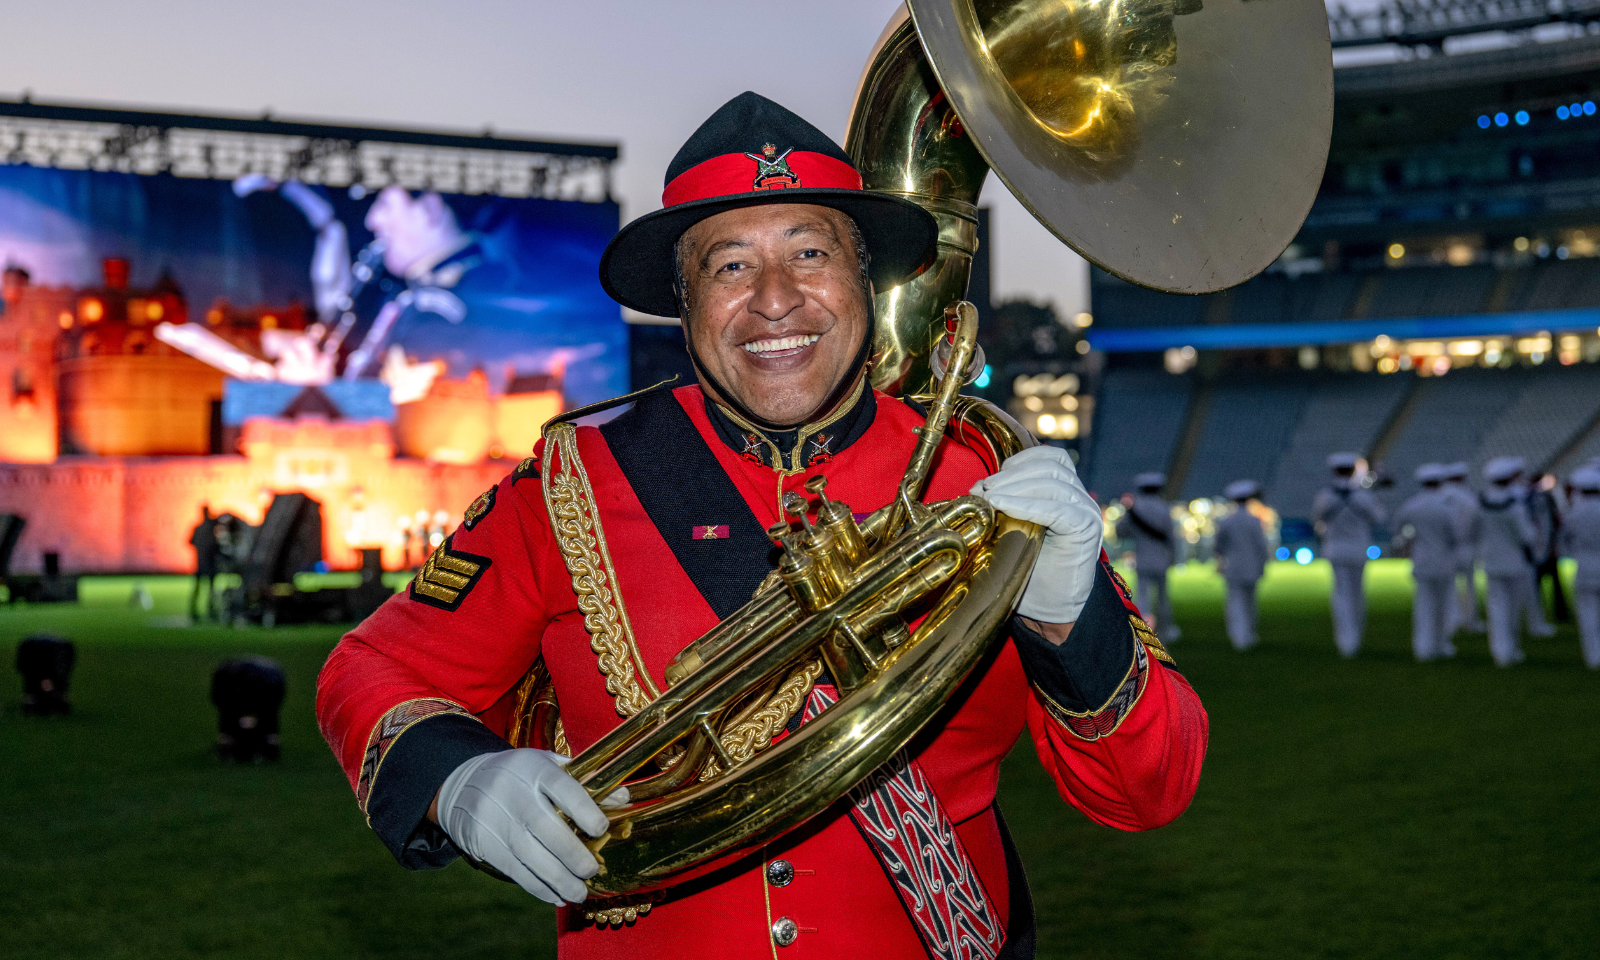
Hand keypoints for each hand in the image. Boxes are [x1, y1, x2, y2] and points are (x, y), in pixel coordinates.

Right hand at [435, 749, 626, 904]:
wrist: (464, 784)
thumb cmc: (522, 776)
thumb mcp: (549, 766)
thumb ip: (585, 781)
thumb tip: (623, 798)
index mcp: (536, 768)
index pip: (561, 786)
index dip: (582, 808)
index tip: (601, 828)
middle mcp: (513, 792)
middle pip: (543, 826)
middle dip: (571, 853)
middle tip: (591, 871)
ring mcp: (496, 818)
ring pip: (528, 854)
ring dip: (557, 879)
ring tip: (579, 893)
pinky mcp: (483, 842)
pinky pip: (513, 869)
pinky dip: (537, 887)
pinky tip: (556, 896)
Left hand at [970, 445, 1102, 625]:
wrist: (1051, 611)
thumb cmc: (1028, 573)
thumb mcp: (1011, 530)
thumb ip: (1004, 505)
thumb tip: (978, 486)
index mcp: (1066, 494)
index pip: (1049, 459)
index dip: (1017, 462)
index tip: (987, 482)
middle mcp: (1081, 499)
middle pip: (1050, 467)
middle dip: (1011, 474)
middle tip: (983, 491)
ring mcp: (1087, 513)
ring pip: (1054, 481)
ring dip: (1015, 486)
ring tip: (990, 499)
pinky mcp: (1085, 530)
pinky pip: (1057, 508)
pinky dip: (1026, 504)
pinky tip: (1001, 506)